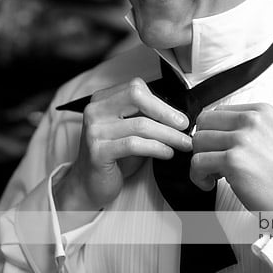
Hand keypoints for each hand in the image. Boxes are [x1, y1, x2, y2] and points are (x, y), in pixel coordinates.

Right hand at [54, 78, 191, 214]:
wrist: (89, 184)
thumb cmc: (113, 157)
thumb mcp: (129, 131)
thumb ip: (145, 118)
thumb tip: (177, 116)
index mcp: (102, 100)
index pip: (135, 88)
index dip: (160, 102)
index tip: (178, 117)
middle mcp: (95, 111)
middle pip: (136, 98)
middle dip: (166, 112)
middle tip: (184, 126)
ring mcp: (94, 130)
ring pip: (140, 125)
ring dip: (168, 135)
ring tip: (182, 143)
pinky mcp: (98, 151)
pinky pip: (134, 144)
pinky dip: (156, 148)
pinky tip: (167, 153)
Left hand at [190, 102, 272, 211]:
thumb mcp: (270, 137)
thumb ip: (243, 128)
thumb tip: (208, 129)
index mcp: (262, 111)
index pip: (217, 111)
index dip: (212, 132)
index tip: (219, 149)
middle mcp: (252, 120)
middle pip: (204, 123)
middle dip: (204, 144)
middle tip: (214, 162)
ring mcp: (243, 139)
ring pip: (197, 141)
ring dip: (200, 160)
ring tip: (214, 174)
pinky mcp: (233, 161)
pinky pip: (197, 162)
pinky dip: (197, 175)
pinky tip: (209, 183)